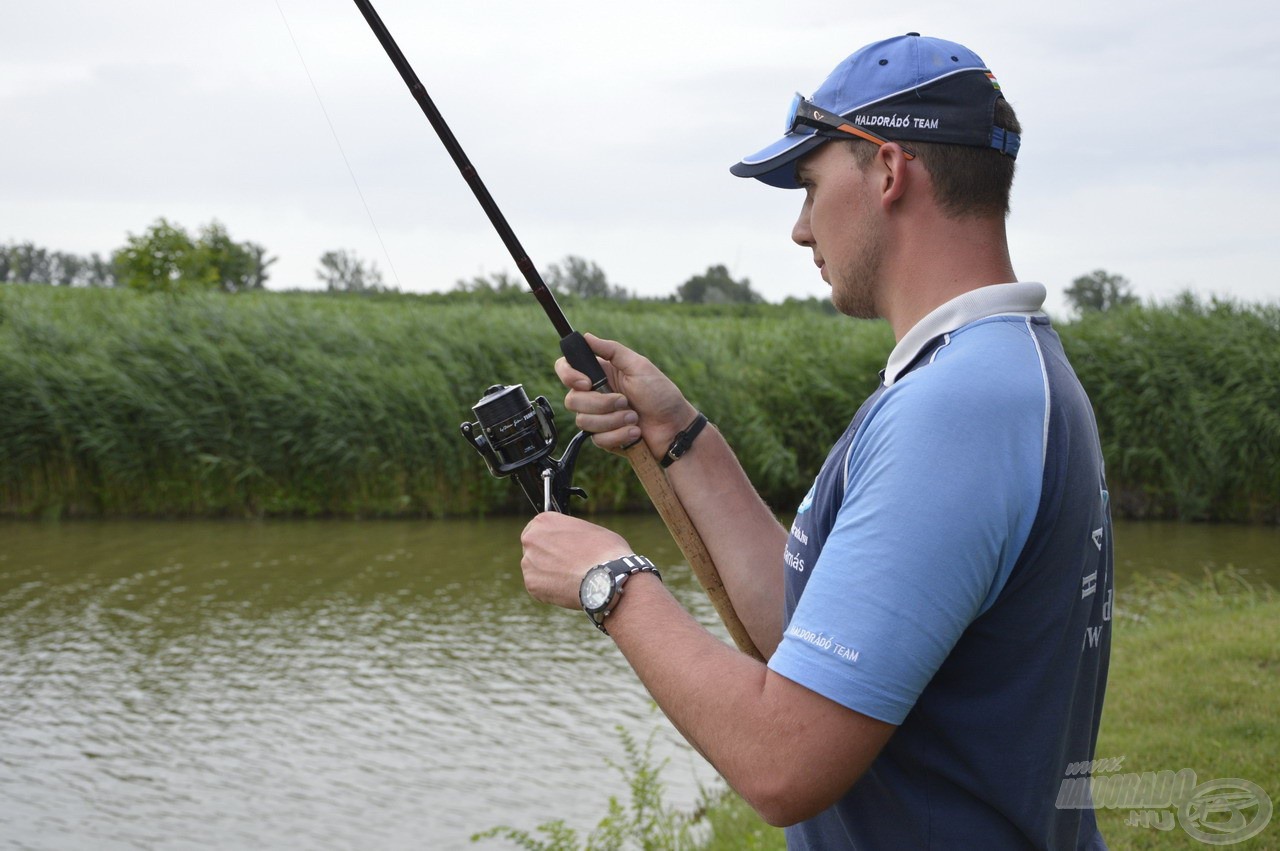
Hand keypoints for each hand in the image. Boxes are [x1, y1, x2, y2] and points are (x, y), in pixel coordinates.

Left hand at [520, 512, 632, 609]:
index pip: (539, 529)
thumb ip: (570, 534)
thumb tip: (570, 542)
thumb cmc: (605, 551)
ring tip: (571, 579)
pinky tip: (567, 589)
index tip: (560, 548)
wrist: (606, 578)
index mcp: (544, 521)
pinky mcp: (531, 584)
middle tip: (565, 565)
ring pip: (535, 569)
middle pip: (534, 549)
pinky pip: (539, 587)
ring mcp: (528, 563)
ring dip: (548, 574)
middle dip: (546, 556)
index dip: (551, 540)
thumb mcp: (589, 530)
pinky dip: (550, 590)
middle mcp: (531, 539)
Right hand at [555, 333, 697, 457]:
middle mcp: (595, 394)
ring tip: (634, 417)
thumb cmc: (661, 394)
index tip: (587, 383)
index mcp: (601, 373)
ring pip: (583, 421)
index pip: (566, 369)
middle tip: (625, 401)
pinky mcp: (604, 438)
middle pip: (572, 400)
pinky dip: (619, 435)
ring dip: (614, 420)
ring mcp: (598, 418)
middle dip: (601, 404)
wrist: (674, 427)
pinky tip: (635, 432)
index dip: (568, 376)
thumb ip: (611, 350)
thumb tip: (586, 336)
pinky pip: (597, 439)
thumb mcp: (638, 366)